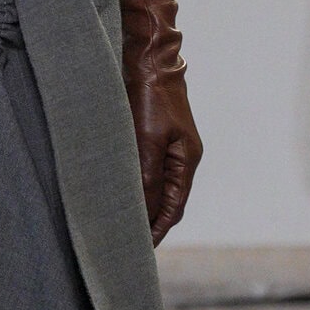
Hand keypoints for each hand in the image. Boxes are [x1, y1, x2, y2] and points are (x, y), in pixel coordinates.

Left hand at [128, 62, 201, 245]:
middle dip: (152, 222)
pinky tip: (124, 192)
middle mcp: (182, 158)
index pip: (173, 207)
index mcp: (186, 161)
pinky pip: (150, 171)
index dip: (158, 229)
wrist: (150, 60)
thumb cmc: (151, 98)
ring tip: (124, 223)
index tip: (143, 248)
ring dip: (144, 205)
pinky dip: (139, 186)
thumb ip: (147, 176)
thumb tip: (144, 210)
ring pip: (158, 186)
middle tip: (131, 243)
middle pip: (168, 200)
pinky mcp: (157, 138)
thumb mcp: (147, 140)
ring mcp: (171, 148)